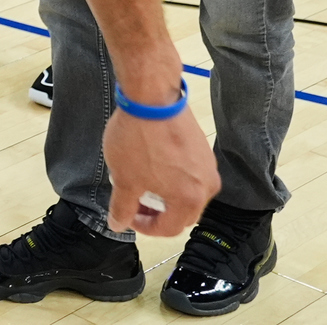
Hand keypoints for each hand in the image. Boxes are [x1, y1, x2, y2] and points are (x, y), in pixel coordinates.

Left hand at [101, 101, 219, 236]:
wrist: (152, 97)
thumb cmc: (139, 140)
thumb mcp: (125, 179)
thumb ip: (122, 207)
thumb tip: (119, 225)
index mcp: (190, 199)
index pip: (169, 228)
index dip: (145, 227)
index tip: (127, 216)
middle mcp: (207, 186)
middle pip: (182, 213)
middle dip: (158, 214)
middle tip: (134, 203)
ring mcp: (208, 165)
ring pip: (188, 193)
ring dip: (166, 196)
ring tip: (142, 182)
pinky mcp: (203, 148)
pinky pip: (191, 174)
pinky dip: (174, 178)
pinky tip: (154, 164)